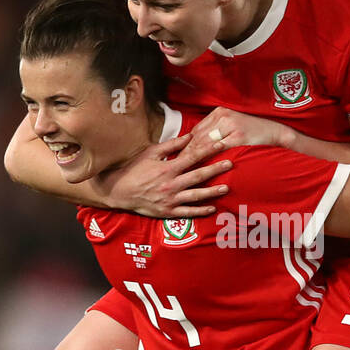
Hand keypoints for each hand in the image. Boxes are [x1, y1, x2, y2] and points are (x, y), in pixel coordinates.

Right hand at [99, 132, 232, 217]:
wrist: (118, 191)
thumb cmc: (134, 170)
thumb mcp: (150, 153)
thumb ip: (171, 146)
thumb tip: (189, 136)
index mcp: (168, 168)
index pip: (192, 157)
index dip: (208, 151)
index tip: (221, 145)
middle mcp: (171, 184)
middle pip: (198, 176)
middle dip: (215, 169)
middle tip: (231, 164)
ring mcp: (170, 199)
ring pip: (196, 195)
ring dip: (212, 191)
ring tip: (226, 188)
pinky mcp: (168, 212)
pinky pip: (187, 212)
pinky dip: (200, 210)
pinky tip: (212, 207)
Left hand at [181, 107, 290, 162]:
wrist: (275, 133)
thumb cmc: (252, 134)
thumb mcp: (231, 127)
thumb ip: (214, 132)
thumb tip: (192, 143)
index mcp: (219, 112)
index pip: (196, 131)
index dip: (184, 146)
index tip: (174, 158)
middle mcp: (223, 116)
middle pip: (198, 138)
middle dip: (185, 153)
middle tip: (174, 168)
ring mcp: (230, 126)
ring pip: (205, 144)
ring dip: (193, 158)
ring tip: (184, 171)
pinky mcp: (238, 137)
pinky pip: (218, 150)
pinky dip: (208, 160)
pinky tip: (201, 169)